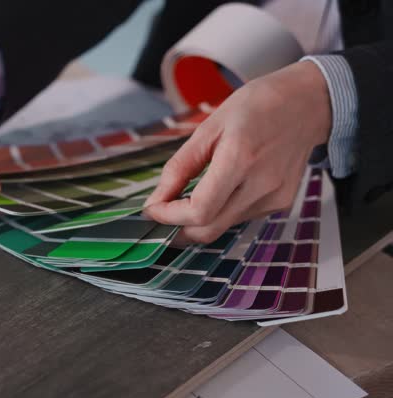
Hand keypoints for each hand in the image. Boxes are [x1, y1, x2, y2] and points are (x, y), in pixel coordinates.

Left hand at [143, 61, 331, 243]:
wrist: (307, 104)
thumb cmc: (257, 106)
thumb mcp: (208, 127)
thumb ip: (180, 167)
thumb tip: (157, 199)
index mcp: (240, 158)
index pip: (199, 210)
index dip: (169, 216)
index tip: (152, 209)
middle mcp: (261, 184)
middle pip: (208, 229)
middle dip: (177, 228)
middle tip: (160, 214)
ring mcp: (274, 197)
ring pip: (222, 228)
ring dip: (198, 220)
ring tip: (185, 200)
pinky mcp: (281, 203)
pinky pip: (239, 219)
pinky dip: (220, 213)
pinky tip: (217, 193)